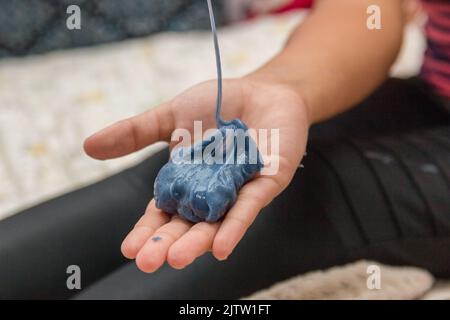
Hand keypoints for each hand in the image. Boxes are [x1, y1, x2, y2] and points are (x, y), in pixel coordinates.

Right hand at [84, 77, 308, 272]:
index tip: (129, 249)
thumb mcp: (171, 116)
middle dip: (168, 243)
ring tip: (177, 259)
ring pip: (216, 222)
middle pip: (187, 224)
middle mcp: (211, 193)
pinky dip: (235, 226)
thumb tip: (88, 146)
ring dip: (198, 242)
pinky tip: (221, 248)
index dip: (147, 231)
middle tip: (148, 262)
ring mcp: (238, 191)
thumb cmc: (217, 105)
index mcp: (186, 182)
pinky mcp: (266, 183)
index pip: (164, 213)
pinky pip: (249, 207)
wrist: (262, 90)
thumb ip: (135, 133)